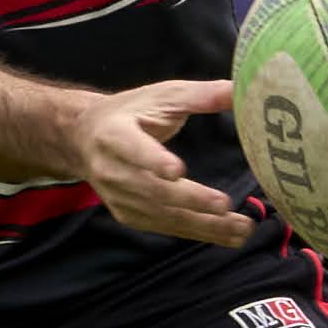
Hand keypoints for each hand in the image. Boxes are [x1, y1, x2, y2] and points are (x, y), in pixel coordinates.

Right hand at [74, 80, 250, 243]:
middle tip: (224, 205)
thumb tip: (242, 91)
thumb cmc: (131, 112)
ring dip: (204, 225)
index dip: (153, 160)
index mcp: (114, 133)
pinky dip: (198, 233)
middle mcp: (111, 169)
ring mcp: (118, 197)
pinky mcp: (129, 216)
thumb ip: (201, 95)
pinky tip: (228, 236)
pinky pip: (165, 227)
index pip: (133, 148)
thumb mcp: (161, 95)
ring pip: (162, 215)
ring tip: (241, 228)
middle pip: (152, 189)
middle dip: (190, 200)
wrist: (85, 138)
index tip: (178, 171)